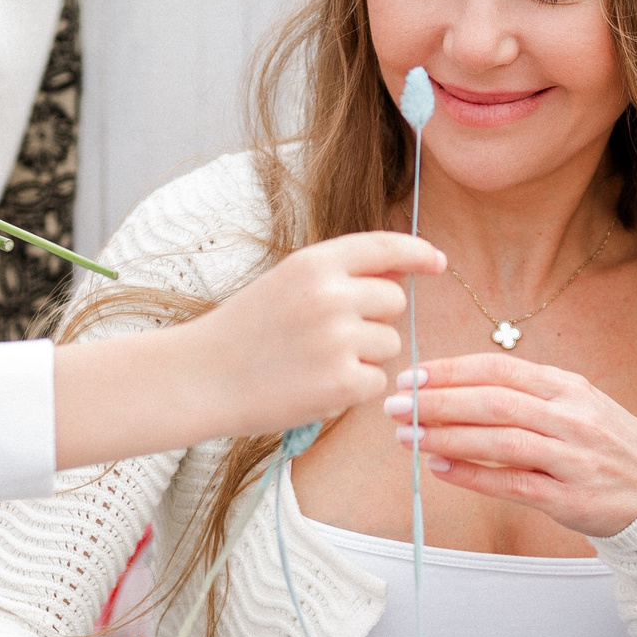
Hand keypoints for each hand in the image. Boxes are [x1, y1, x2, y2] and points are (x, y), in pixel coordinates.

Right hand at [54, 231, 445, 469]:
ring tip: (312, 362)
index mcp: (314, 262)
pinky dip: (354, 389)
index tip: (438, 262)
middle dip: (373, 319)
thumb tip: (397, 282)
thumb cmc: (242, 333)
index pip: (384, 247)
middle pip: (394, 301)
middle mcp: (331, 294)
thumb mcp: (285, 284)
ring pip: (388, 343)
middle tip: (328, 337)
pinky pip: (377, 381)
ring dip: (363, 356)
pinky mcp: (342, 381)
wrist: (199, 378)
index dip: (417, 253)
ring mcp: (338, 338)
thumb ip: (336, 278)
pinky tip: (314, 387)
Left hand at [383, 351, 636, 538]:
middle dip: (438, 402)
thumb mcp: (575, 403)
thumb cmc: (604, 444)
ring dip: (447, 438)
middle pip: (494, 402)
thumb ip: (525, 393)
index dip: (451, 370)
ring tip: (407, 437)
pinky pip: (512, 484)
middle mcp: (571, 417)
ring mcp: (572, 458)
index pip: (501, 369)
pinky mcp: (569, 498)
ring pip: (500, 441)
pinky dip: (472, 476)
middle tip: (396, 405)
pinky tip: (439, 469)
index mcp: (568, 387)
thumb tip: (456, 387)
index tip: (412, 376)